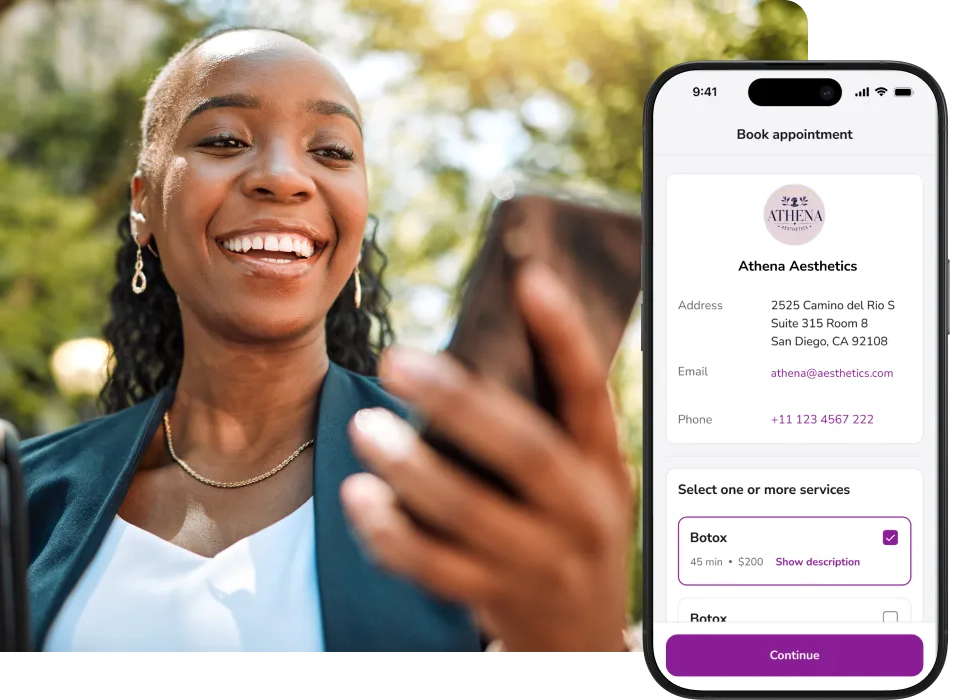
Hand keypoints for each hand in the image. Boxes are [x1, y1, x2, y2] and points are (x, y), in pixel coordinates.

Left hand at [341, 262, 633, 652]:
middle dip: (459, 402)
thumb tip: (483, 343)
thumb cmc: (571, 530)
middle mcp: (581, 513)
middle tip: (397, 360)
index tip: (529, 278)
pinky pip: (436, 568)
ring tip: (363, 427)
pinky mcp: (497, 599)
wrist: (583, 640)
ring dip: (412, 469)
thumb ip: (548, 424)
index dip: (563, 337)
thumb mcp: (584, 479)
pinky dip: (392, 533)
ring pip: (470, 514)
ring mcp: (540, 562)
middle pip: (524, 451)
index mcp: (604, 468)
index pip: (589, 393)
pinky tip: (360, 497)